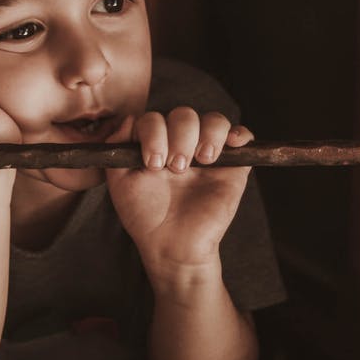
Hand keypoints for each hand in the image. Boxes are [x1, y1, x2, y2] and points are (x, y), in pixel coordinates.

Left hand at [105, 108, 252, 280]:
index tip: (152, 164)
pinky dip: (239, 133)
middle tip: (176, 168)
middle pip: (185, 114)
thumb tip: (129, 118)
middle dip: (179, 137)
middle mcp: (182, 144)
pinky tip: (228, 147)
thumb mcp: (120, 181)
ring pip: (214, 120)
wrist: (172, 245)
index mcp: (156, 144)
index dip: (153, 133)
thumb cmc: (144, 216)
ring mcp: (208, 153)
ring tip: (201, 162)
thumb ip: (117, 147)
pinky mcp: (232, 166)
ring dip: (206, 135)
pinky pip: (242, 136)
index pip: (155, 118)